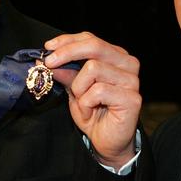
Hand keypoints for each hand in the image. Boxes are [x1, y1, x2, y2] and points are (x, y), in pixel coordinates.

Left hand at [44, 32, 141, 169]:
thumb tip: (49, 60)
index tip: (48, 48)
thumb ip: (66, 72)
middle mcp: (127, 64)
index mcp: (115, 56)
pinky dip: (86, 103)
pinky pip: (98, 91)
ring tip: (82, 102)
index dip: (67, 41)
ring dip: (78, 88)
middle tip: (49, 64)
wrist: (106, 141)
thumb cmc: (93, 113)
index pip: (90, 39)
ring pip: (93, 68)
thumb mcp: (74, 89)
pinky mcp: (132, 98)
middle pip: (94, 46)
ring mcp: (131, 80)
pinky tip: (90, 112)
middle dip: (67, 53)